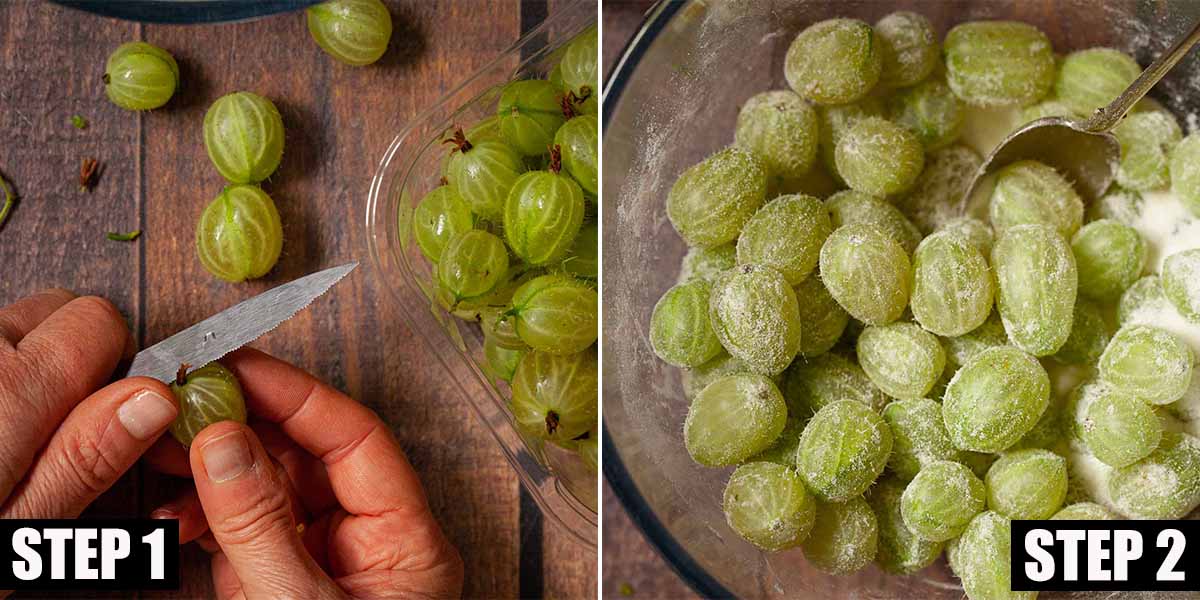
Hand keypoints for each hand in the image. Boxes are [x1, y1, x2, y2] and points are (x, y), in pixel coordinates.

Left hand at [0, 289, 178, 518]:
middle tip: (68, 431)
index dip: (126, 370)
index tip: (125, 421)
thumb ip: (87, 458)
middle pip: (59, 310)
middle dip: (79, 359)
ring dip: (32, 365)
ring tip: (19, 431)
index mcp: (11, 390)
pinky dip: (4, 376)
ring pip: (19, 325)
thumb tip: (158, 398)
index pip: (101, 323)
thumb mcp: (24, 531)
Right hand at [146, 348, 463, 599]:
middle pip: (312, 458)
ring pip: (276, 491)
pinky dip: (211, 519)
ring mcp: (330, 566)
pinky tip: (176, 516)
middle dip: (245, 429)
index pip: (357, 439)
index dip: (296, 396)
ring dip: (219, 471)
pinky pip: (253, 533)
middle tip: (187, 407)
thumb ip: (259, 526)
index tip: (237, 369)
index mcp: (409, 542)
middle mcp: (375, 545)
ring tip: (166, 459)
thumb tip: (223, 439)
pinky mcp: (288, 586)